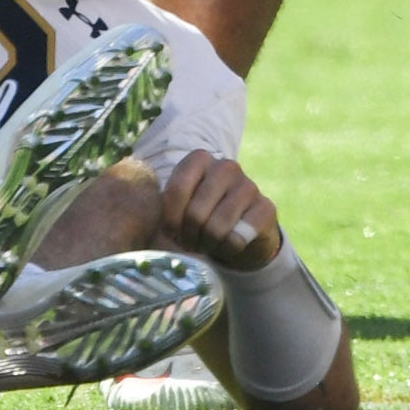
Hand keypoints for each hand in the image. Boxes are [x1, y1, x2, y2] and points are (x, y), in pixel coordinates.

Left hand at [159, 149, 282, 270]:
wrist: (236, 234)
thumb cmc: (196, 219)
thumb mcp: (175, 211)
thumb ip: (158, 213)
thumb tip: (143, 227)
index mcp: (199, 159)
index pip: (176, 190)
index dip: (170, 221)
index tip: (171, 232)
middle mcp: (226, 166)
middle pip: (195, 213)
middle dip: (189, 237)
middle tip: (191, 241)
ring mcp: (249, 185)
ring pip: (216, 228)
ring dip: (208, 245)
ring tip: (208, 243)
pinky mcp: (266, 207)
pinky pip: (237, 239)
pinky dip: (228, 250)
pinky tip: (229, 244)